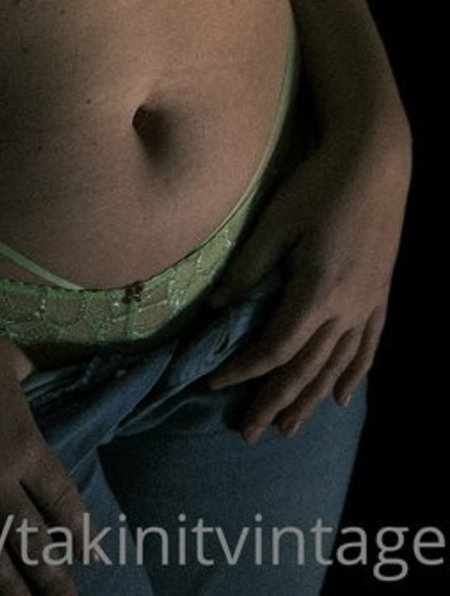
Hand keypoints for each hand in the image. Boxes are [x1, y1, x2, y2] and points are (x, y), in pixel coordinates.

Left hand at [206, 123, 410, 441]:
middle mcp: (347, 307)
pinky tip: (340, 397)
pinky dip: (353, 375)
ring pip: (336, 366)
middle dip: (274, 401)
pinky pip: (367, 347)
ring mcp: (368, 304)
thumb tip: (216, 310)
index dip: (245, 370)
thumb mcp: (276, 222)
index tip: (215, 383)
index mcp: (317, 290)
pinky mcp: (380, 295)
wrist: (376, 163)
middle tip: (248, 433)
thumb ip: (248, 268)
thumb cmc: (319, 185)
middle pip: (306, 368)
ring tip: (287, 428)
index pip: (277, 347)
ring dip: (310, 399)